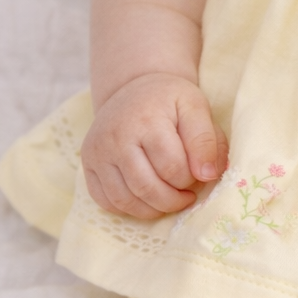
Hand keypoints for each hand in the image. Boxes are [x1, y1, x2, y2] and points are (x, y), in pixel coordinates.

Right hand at [81, 73, 228, 219]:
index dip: (190, 179)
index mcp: (146, 120)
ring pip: (125, 199)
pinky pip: (107, 201)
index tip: (199, 175)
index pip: (171, 167)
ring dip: (153, 209)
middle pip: (146, 187)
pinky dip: (130, 208)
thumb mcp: (195, 107)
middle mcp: (116, 137)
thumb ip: (207, 140)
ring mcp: (97, 152)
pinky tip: (148, 198)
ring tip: (170, 199)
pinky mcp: (88, 164)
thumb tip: (208, 175)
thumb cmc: (169, 101)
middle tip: (187, 195)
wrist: (134, 88)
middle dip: (173, 200)